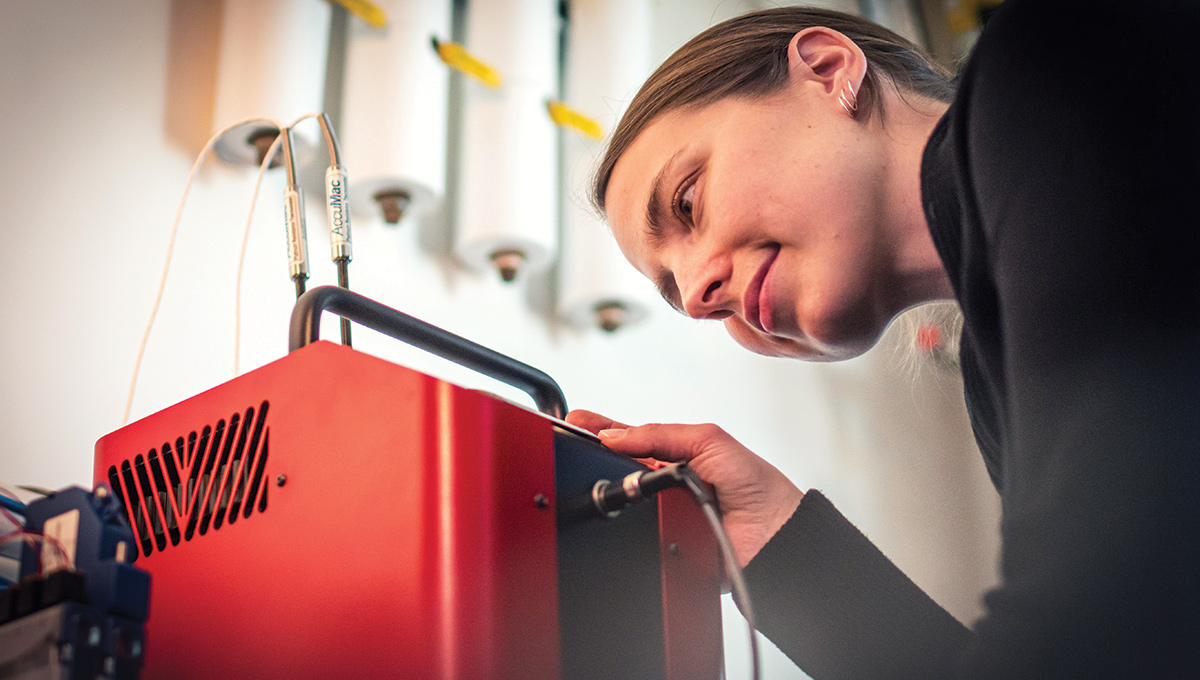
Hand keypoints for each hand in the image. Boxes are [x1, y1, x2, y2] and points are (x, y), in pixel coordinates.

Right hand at [566, 409, 803, 567]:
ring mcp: (659, 514)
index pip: (627, 439)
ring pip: (619, 503)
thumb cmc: (756, 485)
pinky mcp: (659, 543)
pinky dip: (622, 525)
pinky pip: (632, 534)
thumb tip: (615, 436)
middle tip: (567, 443)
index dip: (599, 429)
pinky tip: (616, 511)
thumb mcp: (709, 441)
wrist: (776, 534)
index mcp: (673, 454)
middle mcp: (662, 484)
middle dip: (590, 456)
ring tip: (591, 470)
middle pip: (614, 469)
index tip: (573, 422)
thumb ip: (662, 434)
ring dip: (606, 490)